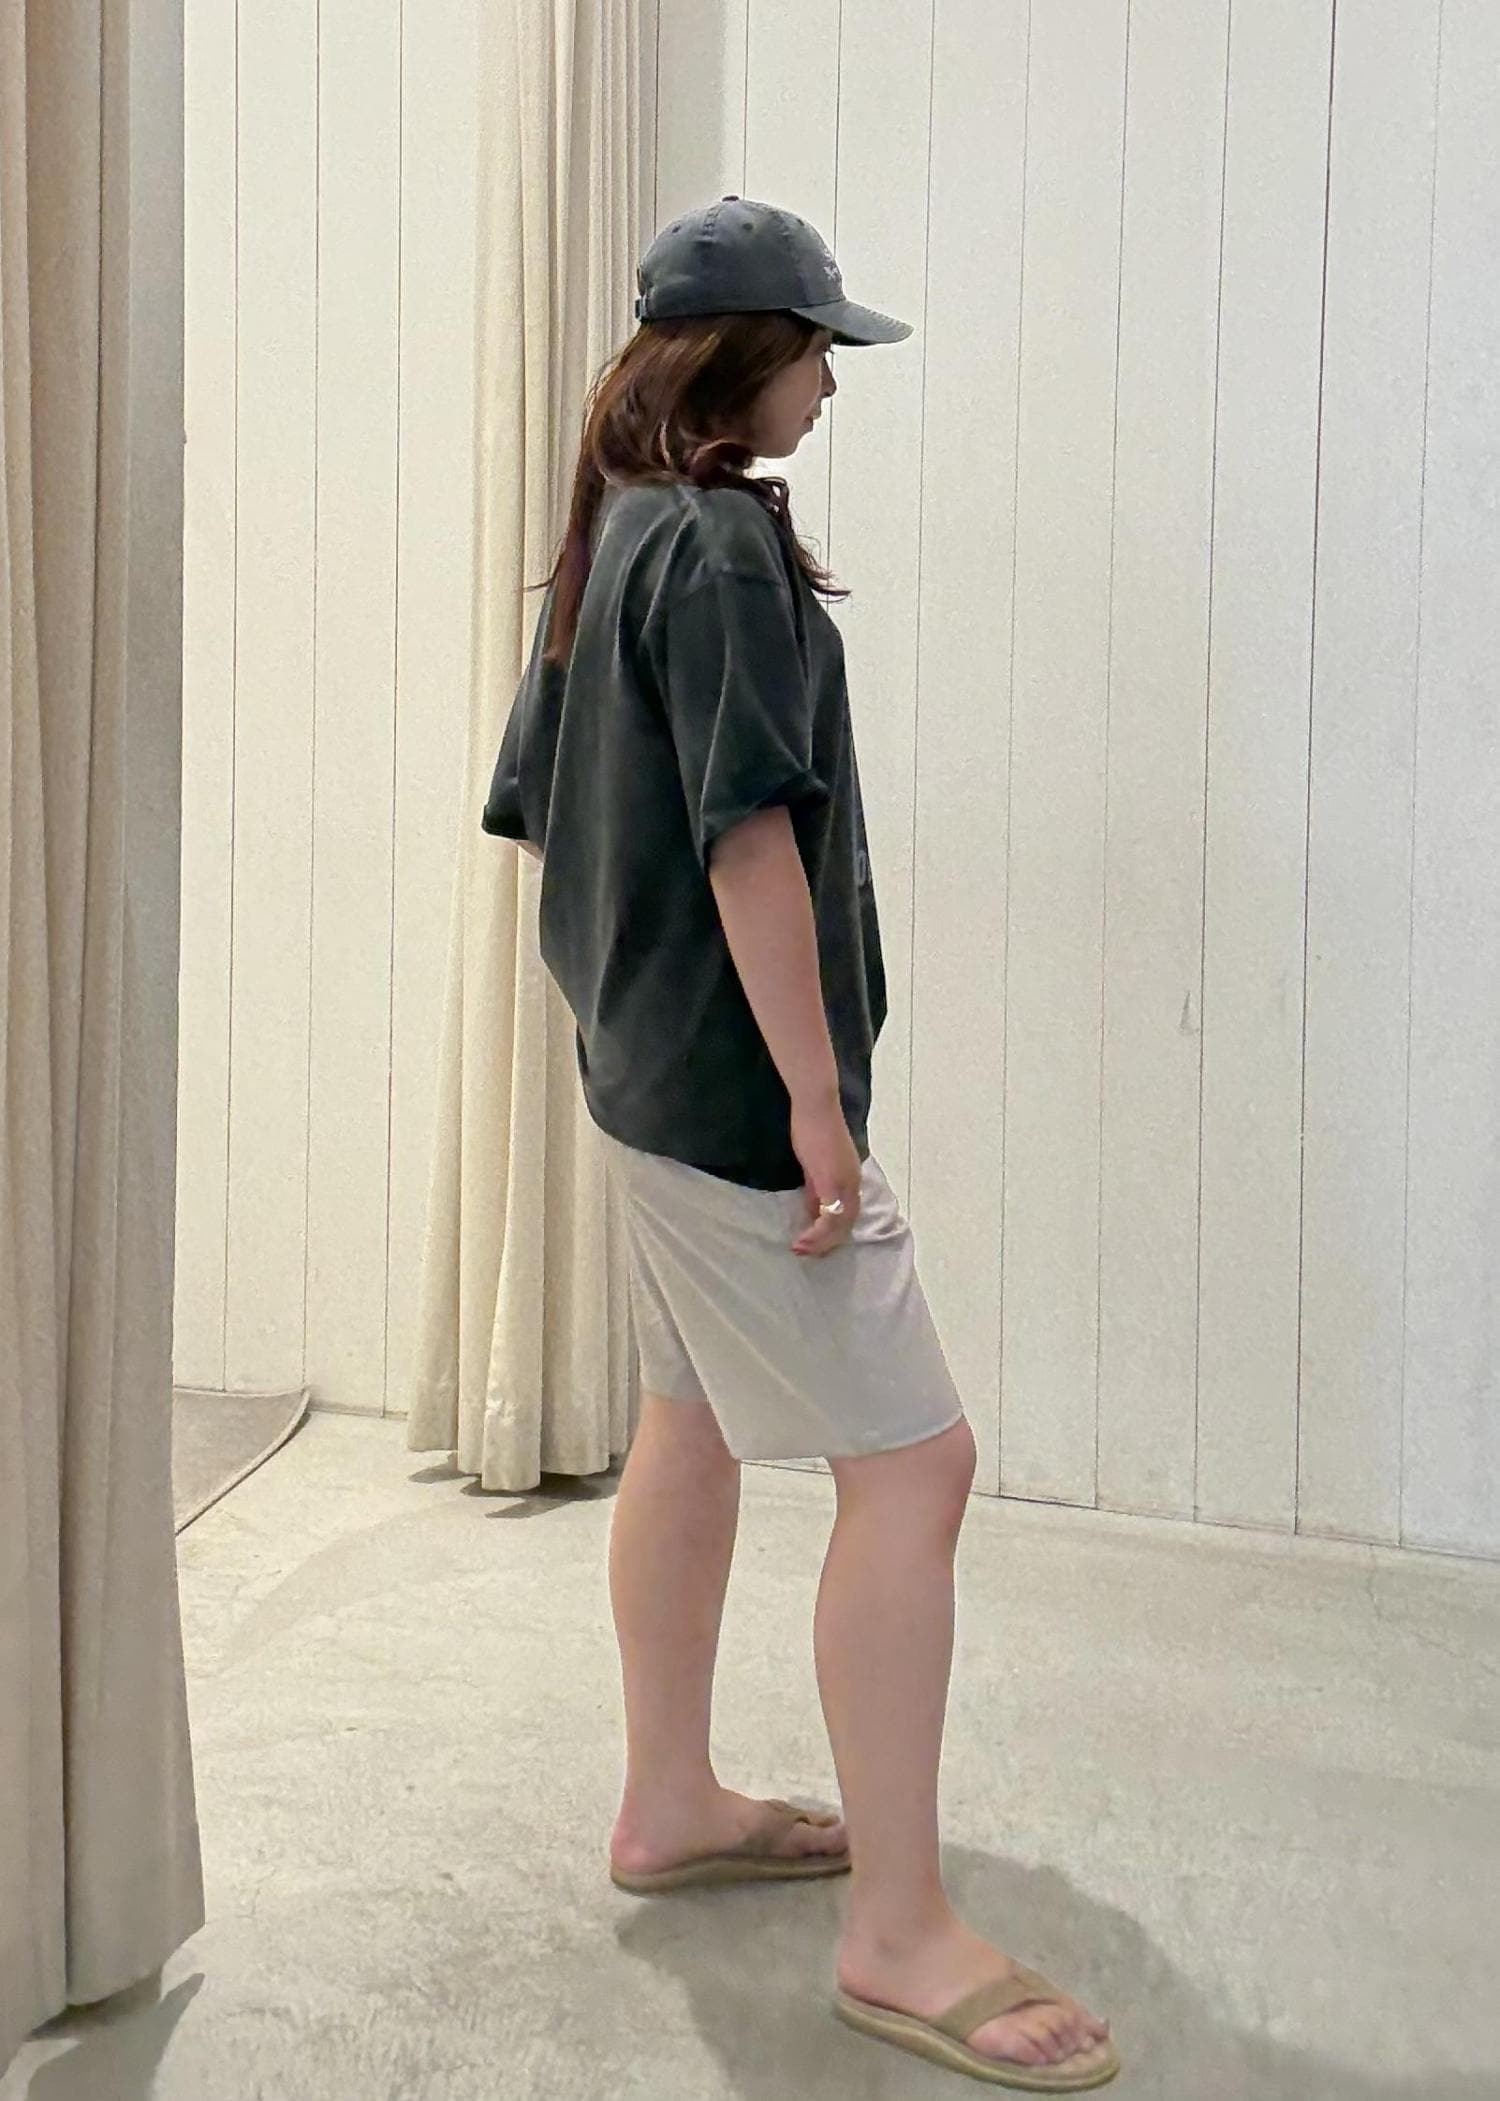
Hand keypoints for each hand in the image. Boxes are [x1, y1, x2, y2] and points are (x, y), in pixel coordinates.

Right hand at [790, 1094, 861, 1257]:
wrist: (815, 1108)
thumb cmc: (812, 1129)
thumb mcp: (814, 1164)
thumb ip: (815, 1188)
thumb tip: (812, 1210)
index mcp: (850, 1178)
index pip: (848, 1214)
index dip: (832, 1232)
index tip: (813, 1242)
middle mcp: (853, 1184)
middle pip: (846, 1224)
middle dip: (827, 1243)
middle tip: (806, 1252)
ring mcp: (845, 1184)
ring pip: (840, 1225)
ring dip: (821, 1242)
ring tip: (801, 1249)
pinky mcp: (833, 1182)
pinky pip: (829, 1217)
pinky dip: (817, 1233)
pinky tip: (802, 1239)